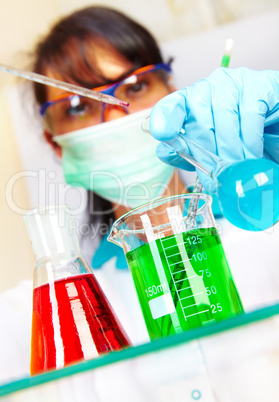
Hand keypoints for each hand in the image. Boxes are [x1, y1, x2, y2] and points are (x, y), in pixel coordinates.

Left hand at [149, 67, 278, 189]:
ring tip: (236, 168)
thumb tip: (165, 152)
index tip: (162, 133)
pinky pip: (250, 114)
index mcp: (190, 102)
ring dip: (231, 150)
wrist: (273, 129)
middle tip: (217, 174)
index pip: (171, 107)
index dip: (165, 119)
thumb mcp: (209, 148)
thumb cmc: (238, 138)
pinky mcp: (259, 85)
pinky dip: (250, 141)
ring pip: (224, 117)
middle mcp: (208, 87)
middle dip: (208, 152)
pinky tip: (251, 155)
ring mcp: (234, 82)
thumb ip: (186, 151)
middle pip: (199, 119)